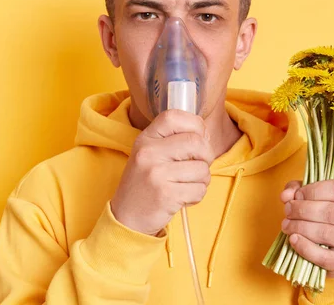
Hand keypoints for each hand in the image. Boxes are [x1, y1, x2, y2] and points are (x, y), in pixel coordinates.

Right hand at [111, 109, 214, 235]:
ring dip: (202, 180)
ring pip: (202, 169)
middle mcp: (149, 152)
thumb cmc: (145, 183)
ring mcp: (156, 173)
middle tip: (199, 166)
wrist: (127, 217)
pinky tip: (182, 197)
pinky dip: (197, 196)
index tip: (199, 138)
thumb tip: (206, 134)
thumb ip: (173, 140)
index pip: (174, 116)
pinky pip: (199, 190)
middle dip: (207, 156)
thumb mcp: (150, 154)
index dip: (195, 125)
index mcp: (146, 139)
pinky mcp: (166, 195)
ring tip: (186, 185)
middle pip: (196, 142)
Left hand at [280, 179, 333, 277]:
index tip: (296, 196)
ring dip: (299, 227)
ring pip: (325, 232)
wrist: (329, 243)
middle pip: (329, 212)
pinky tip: (293, 239)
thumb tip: (286, 195)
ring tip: (286, 225)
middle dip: (301, 210)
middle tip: (287, 211)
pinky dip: (305, 248)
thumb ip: (296, 190)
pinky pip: (324, 257)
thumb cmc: (320, 212)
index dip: (311, 191)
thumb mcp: (309, 194)